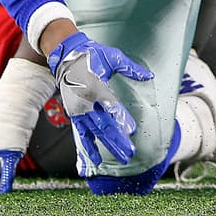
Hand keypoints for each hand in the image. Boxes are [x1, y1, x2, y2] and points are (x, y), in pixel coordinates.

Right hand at [47, 32, 152, 169]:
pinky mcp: (75, 114)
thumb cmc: (92, 54)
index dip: (120, 118)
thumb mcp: (113, 57)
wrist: (65, 54)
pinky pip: (82, 134)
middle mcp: (86, 100)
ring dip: (109, 146)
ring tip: (123, 157)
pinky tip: (97, 160)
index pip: (109, 105)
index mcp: (95, 85)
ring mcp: (79, 109)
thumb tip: (150, 75)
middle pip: (104, 124)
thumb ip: (131, 68)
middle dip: (118, 140)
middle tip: (131, 152)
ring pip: (96, 132)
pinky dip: (88, 147)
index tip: (132, 130)